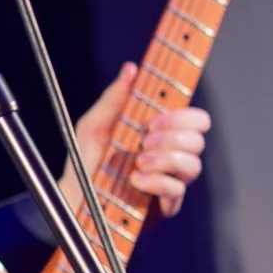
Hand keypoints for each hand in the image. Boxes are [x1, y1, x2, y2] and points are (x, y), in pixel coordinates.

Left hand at [60, 63, 210, 218]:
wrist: (74, 194)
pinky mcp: (165, 204)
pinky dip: (156, 183)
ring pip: (193, 166)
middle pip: (199, 140)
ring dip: (165, 160)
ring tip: (138, 161)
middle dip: (173, 138)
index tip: (154, 120)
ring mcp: (171, 180)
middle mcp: (172, 156)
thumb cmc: (87, 158)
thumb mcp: (95, 124)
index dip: (184, 116)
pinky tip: (135, 180)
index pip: (196, 120)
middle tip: (144, 140)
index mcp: (162, 134)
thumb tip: (131, 68)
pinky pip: (176, 191)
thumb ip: (115, 98)